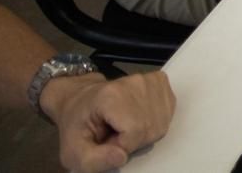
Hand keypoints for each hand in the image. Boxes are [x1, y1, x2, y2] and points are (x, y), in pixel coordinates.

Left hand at [45, 70, 174, 171]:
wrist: (80, 99)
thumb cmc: (77, 125)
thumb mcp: (73, 151)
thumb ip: (93, 161)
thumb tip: (121, 157)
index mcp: (111, 96)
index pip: (134, 133)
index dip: (120, 146)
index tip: (105, 142)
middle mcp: (136, 82)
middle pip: (150, 129)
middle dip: (134, 141)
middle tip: (114, 136)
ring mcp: (150, 80)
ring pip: (161, 123)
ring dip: (144, 133)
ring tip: (124, 127)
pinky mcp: (160, 80)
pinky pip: (168, 112)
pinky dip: (155, 121)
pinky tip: (138, 117)